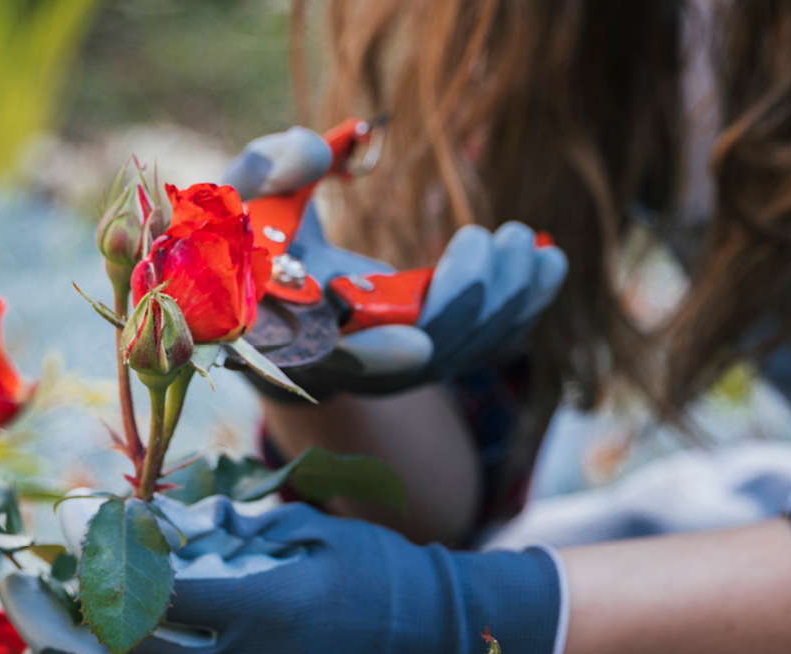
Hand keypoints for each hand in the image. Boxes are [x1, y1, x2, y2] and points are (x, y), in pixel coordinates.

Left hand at [2, 495, 566, 653]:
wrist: (436, 645)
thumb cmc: (371, 570)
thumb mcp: (300, 531)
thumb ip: (217, 532)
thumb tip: (133, 522)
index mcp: (266, 611)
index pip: (153, 594)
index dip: (101, 560)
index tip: (71, 527)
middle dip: (58, 618)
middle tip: (16, 582)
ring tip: (31, 633)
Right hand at [222, 130, 567, 397]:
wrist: (274, 290)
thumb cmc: (255, 237)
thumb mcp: (244, 196)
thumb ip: (268, 169)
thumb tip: (315, 149)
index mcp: (293, 331)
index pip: (334, 358)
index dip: (375, 359)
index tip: (418, 346)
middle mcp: (350, 363)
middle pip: (423, 351)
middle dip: (473, 298)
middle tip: (505, 236)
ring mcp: (393, 367)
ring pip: (463, 349)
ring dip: (509, 301)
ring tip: (537, 247)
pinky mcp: (427, 357)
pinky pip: (482, 341)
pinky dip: (519, 307)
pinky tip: (546, 265)